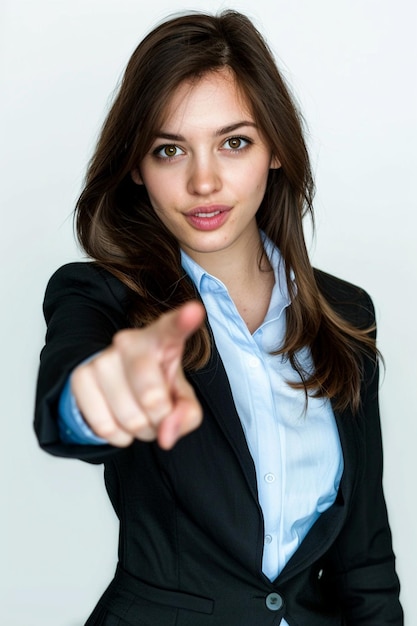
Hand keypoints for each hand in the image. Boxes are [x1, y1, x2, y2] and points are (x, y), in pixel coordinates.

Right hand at [71, 301, 205, 448]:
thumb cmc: (158, 386)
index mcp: (162, 338)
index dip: (183, 321)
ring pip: (129, 417)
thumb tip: (166, 434)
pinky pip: (103, 425)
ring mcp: (103, 357)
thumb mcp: (183, 398)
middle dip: (160, 420)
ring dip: (140, 431)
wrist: (119, 385)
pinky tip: (120, 423)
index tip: (194, 311)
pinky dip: (117, 436)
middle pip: (152, 397)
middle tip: (158, 414)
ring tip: (140, 417)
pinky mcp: (80, 376)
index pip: (173, 328)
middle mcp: (130, 341)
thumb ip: (187, 414)